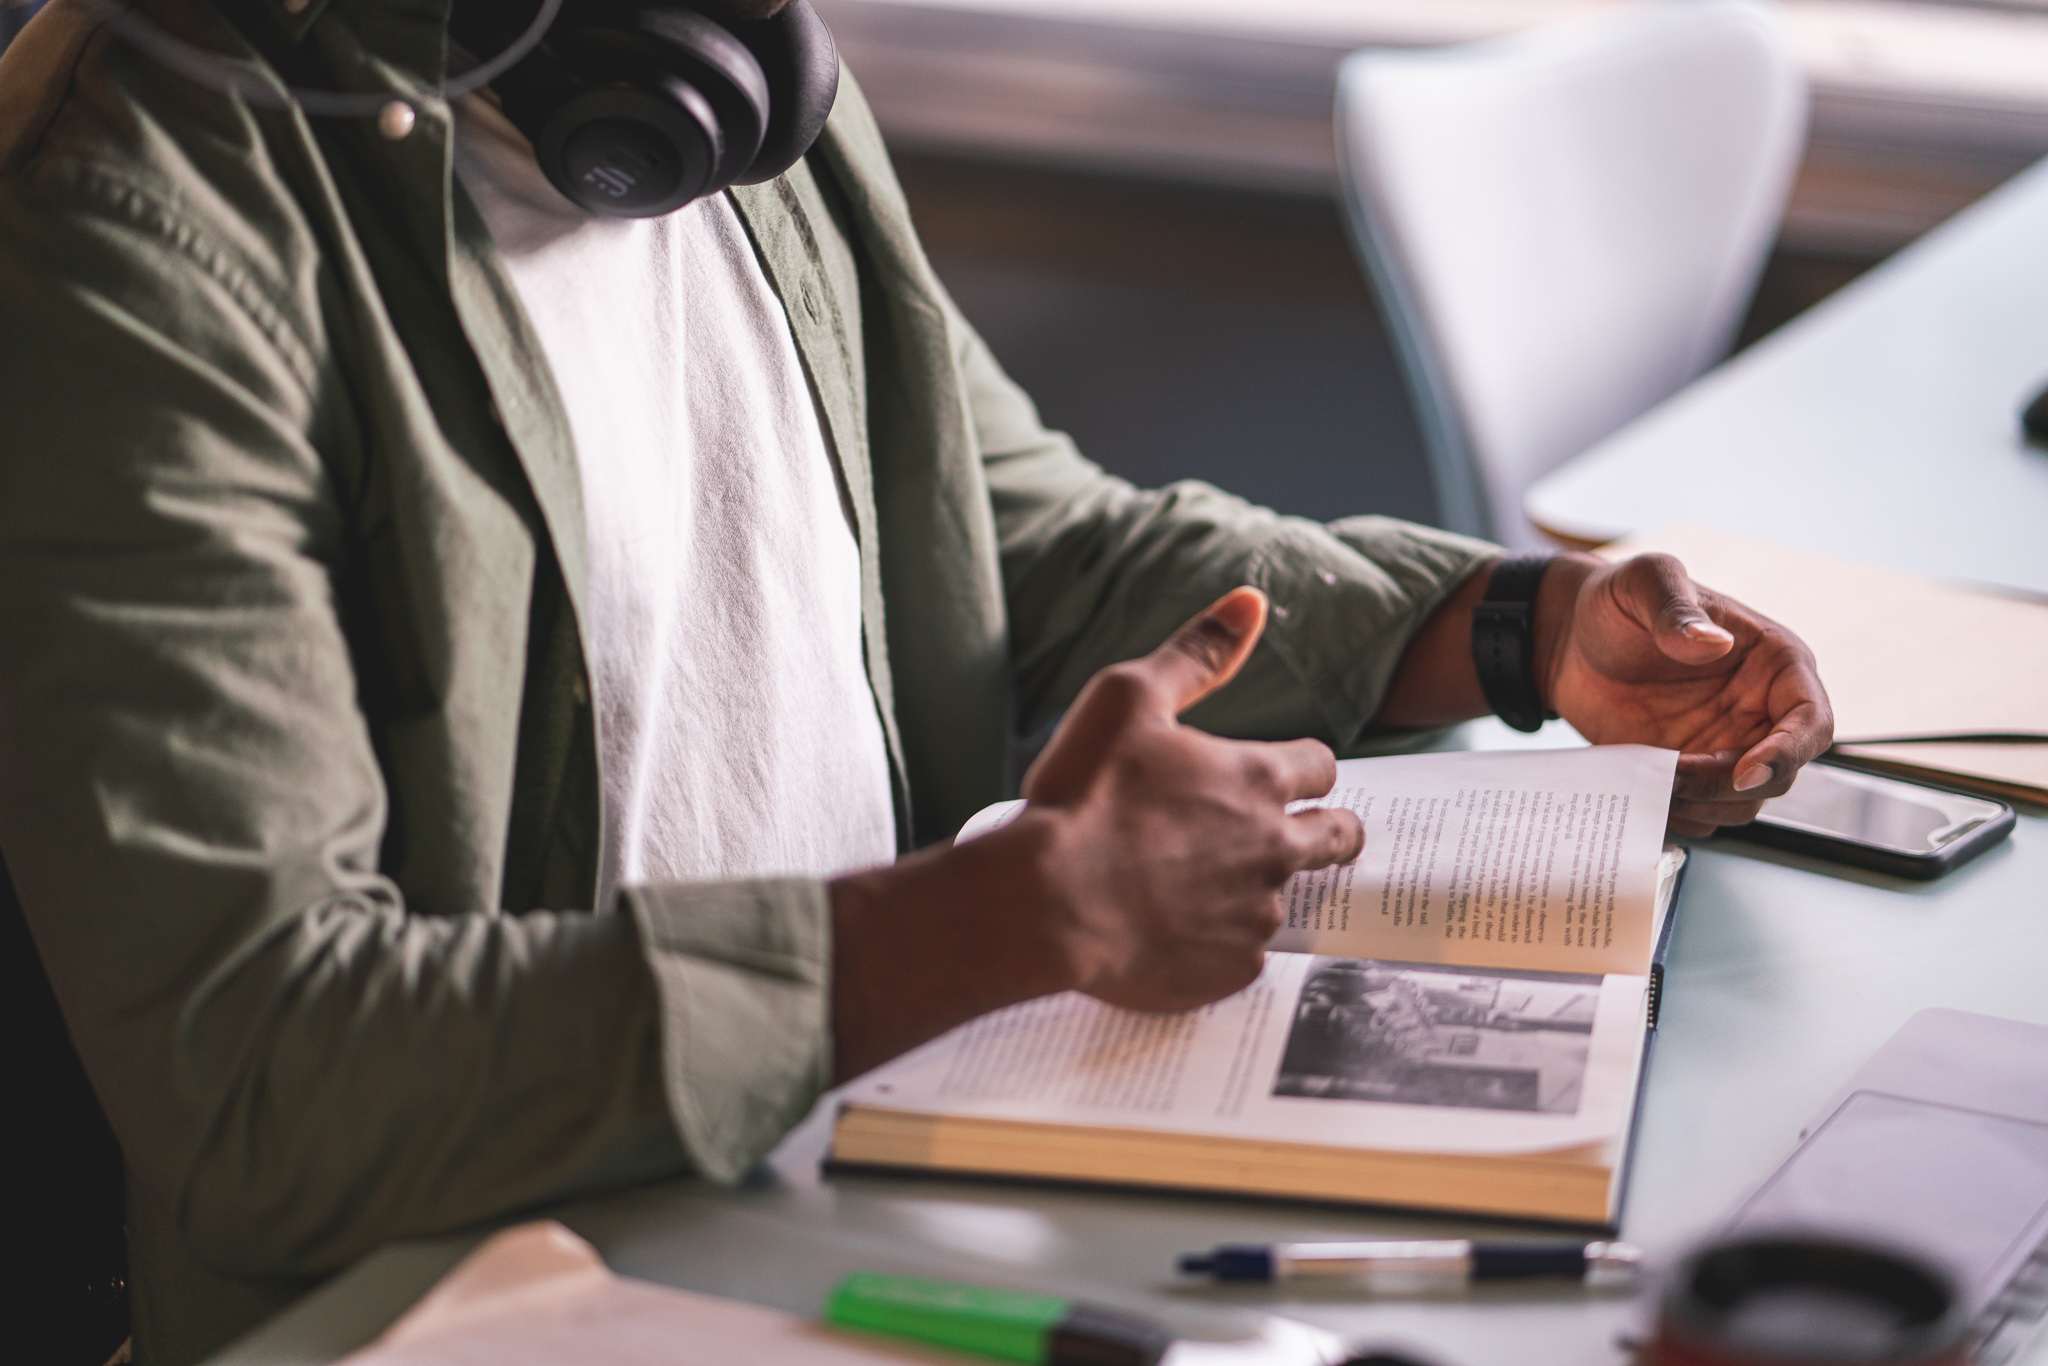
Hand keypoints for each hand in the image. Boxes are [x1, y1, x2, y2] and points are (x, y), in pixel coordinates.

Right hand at [827, 588, 1363, 1079]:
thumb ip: (1198, 651)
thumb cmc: (1084, 795)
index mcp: (1257, 779)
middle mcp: (1273, 847)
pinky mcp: (1229, 969)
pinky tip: (1173, 934)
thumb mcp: (1129, 697)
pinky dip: (1215, 942)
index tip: (1287, 774)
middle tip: (1302, 832)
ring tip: (1193, 889)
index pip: (1320, 766)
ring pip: (1279, 898)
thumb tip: (1250, 601)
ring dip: (1250, 888)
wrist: (1046, 902)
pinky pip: (1240, 955)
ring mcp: (1255, 913)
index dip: (1304, 767)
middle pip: (1337, 837)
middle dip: (1329, 830)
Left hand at [1535, 553, 1834, 836]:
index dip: (1788, 753)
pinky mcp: (1686, 773)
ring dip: (1698, 806)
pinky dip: (1672, 814)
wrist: (1571, 639)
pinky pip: (1696, 813)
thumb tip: (1712, 642)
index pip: (1811, 721)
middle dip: (1727, 787)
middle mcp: (1759, 712)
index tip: (1744, 772)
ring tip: (1646, 780)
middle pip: (1779, 776)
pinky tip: (1635, 794)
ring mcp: (1723, 747)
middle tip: (1669, 774)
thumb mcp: (1644, 583)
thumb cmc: (1617, 603)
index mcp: (1773, 662)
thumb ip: (1675, 609)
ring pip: (1739, 804)